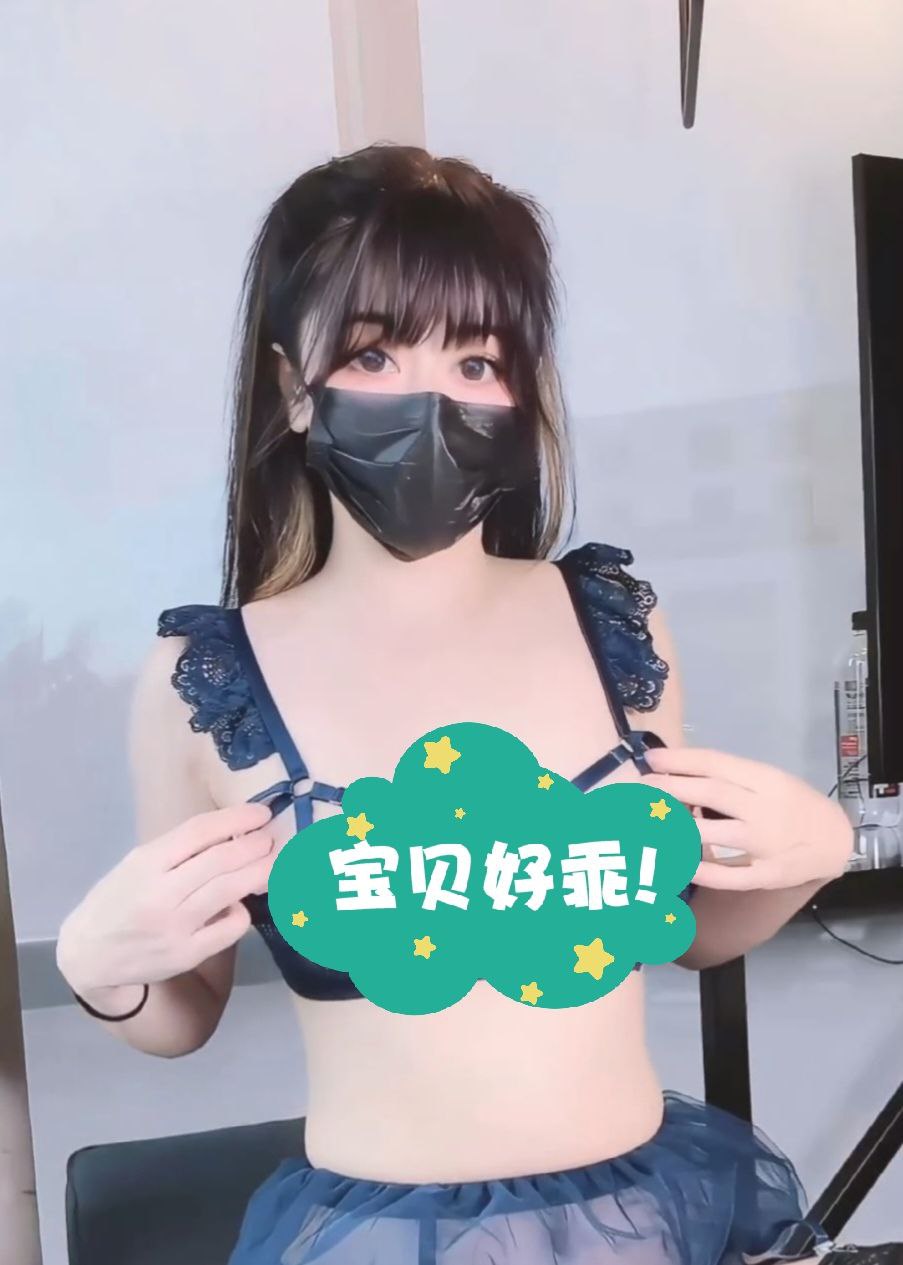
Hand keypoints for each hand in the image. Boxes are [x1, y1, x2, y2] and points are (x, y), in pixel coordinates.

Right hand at [57, 802, 274, 994]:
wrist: (90, 955)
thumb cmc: (118, 900)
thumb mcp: (138, 864)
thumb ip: (179, 851)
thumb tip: (233, 834)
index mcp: (146, 862)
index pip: (199, 832)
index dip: (236, 820)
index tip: (261, 813)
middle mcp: (160, 893)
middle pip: (220, 860)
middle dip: (255, 846)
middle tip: (272, 839)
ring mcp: (174, 926)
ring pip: (229, 891)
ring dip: (258, 873)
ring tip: (274, 863)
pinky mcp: (186, 954)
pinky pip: (229, 928)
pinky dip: (242, 912)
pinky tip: (240, 905)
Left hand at [641, 746, 853, 890]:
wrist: (835, 840)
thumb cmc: (792, 804)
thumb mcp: (768, 780)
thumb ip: (729, 777)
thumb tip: (677, 770)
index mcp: (765, 779)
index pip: (716, 764)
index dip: (680, 760)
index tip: (651, 759)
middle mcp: (764, 808)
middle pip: (711, 793)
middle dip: (671, 788)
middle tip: (640, 788)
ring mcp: (766, 843)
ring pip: (716, 833)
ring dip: (679, 827)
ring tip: (647, 822)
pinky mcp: (768, 874)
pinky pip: (732, 875)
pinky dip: (705, 870)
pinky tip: (679, 865)